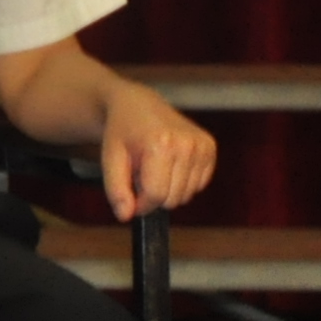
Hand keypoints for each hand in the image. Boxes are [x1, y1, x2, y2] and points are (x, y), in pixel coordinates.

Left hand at [96, 86, 217, 220]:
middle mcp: (186, 145)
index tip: (131, 199)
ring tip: (154, 167)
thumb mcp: (110, 159)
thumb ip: (116, 190)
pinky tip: (169, 165)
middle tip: (140, 175)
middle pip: (173, 198)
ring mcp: (202, 146)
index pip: (156, 195)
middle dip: (153, 195)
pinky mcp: (210, 148)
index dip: (141, 204)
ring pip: (186, 195)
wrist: (138, 104)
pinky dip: (182, 182)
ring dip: (168, 189)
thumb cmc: (122, 132)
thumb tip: (125, 216)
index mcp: (160, 145)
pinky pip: (198, 185)